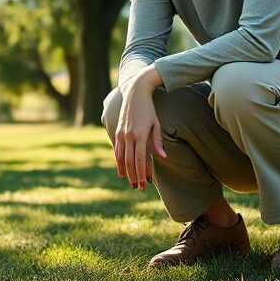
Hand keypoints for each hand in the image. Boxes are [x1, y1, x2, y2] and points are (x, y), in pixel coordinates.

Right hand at [114, 75, 166, 189]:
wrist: (135, 93)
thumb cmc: (149, 109)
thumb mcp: (156, 124)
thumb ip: (157, 142)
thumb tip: (163, 158)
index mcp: (140, 135)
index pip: (139, 159)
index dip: (141, 173)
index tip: (144, 184)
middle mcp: (129, 135)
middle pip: (129, 161)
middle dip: (134, 176)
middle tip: (138, 187)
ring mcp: (121, 134)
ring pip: (121, 157)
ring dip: (125, 171)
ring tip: (130, 181)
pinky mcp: (117, 131)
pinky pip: (116, 150)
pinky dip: (118, 161)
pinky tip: (121, 170)